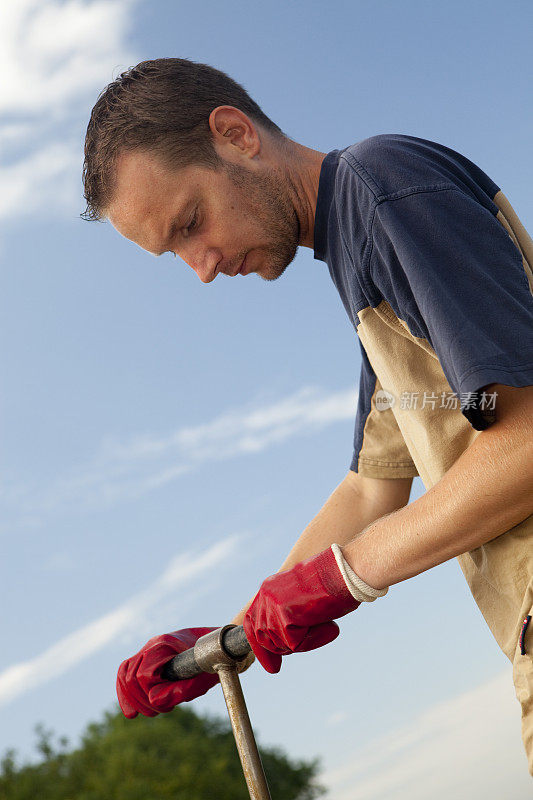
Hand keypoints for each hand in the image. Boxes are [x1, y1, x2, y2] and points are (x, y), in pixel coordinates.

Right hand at [116, 627, 218, 717]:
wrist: (219, 646)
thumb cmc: (212, 663)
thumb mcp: (202, 680)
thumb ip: (180, 691)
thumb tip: (153, 700)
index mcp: (165, 644)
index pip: (144, 675)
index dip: (152, 694)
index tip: (169, 705)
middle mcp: (152, 644)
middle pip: (130, 676)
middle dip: (142, 701)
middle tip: (163, 711)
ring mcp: (148, 649)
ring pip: (124, 674)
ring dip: (134, 699)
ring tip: (152, 711)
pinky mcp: (146, 657)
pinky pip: (125, 672)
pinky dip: (126, 693)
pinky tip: (132, 712)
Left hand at [243, 547, 359, 673]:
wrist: (347, 570)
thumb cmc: (336, 581)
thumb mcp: (304, 597)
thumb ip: (291, 613)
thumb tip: (288, 639)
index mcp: (270, 587)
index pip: (252, 622)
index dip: (260, 647)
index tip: (273, 667)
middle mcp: (266, 594)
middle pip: (264, 637)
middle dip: (282, 649)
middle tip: (303, 644)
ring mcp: (273, 604)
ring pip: (282, 643)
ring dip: (305, 641)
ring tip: (325, 623)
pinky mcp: (285, 614)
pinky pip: (296, 644)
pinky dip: (314, 641)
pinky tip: (329, 625)